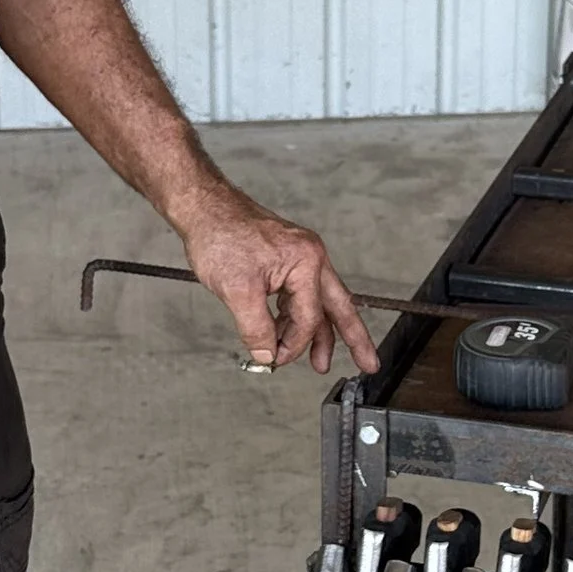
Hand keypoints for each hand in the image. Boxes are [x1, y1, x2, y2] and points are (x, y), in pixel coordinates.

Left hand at [177, 187, 380, 375]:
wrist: (204, 207)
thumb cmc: (220, 235)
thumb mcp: (236, 290)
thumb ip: (256, 328)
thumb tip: (266, 354)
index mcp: (306, 261)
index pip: (309, 317)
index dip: (293, 344)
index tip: (275, 359)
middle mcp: (310, 257)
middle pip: (337, 307)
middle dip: (353, 338)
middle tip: (368, 364)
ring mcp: (299, 257)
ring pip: (317, 303)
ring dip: (316, 332)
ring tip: (319, 360)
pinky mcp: (285, 259)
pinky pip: (298, 294)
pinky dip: (293, 316)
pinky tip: (285, 331)